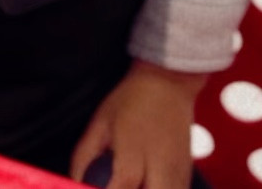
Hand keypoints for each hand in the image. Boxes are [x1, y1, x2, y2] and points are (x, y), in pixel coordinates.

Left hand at [70, 61, 205, 187]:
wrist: (167, 83)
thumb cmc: (131, 100)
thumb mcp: (100, 123)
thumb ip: (84, 155)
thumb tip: (74, 178)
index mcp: (133, 156)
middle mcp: (159, 170)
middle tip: (114, 185)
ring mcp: (177, 175)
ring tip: (132, 183)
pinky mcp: (187, 175)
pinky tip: (147, 185)